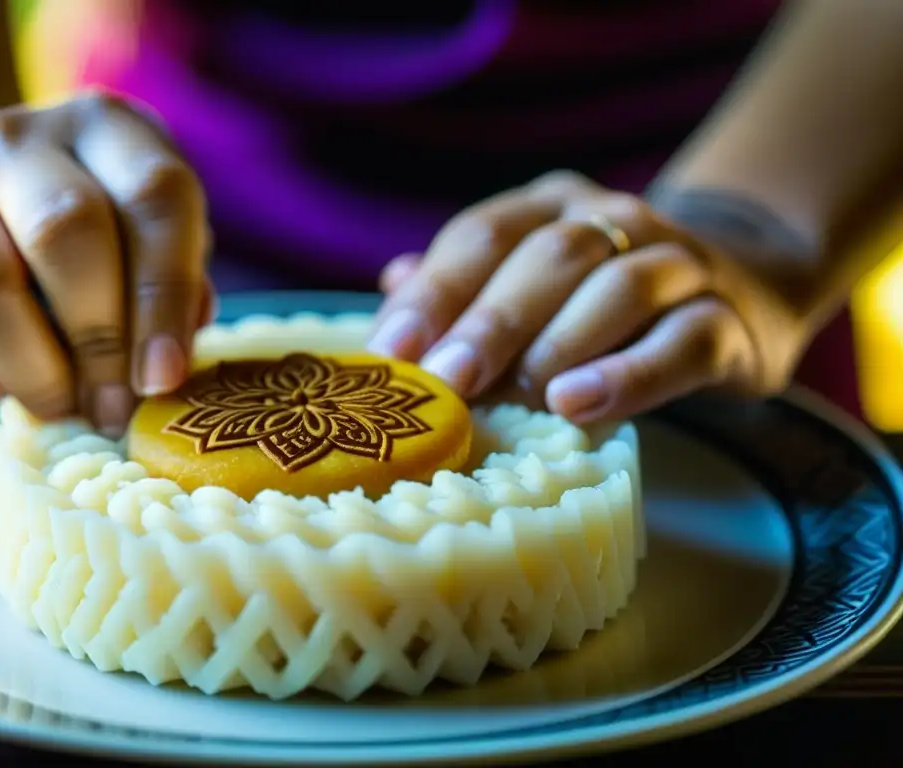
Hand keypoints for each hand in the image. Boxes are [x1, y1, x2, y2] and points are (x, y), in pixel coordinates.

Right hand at [0, 92, 212, 435]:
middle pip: (64, 231)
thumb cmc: (108, 233)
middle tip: (118, 404)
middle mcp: (16, 144)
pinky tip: (3, 389)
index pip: (153, 196)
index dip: (165, 294)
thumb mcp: (156, 238)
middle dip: (102, 338)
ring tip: (66, 405)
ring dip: (36, 370)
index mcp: (104, 129)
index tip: (165, 375)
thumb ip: (178, 287)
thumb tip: (163, 364)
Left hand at [370, 171, 814, 423]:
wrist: (742, 290)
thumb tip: (391, 284)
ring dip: (559, 343)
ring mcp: (678, 265)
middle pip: (550, 255)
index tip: (392, 351)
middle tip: (446, 382)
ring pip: (620, 288)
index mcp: (552, 206)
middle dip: (490, 320)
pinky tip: (579, 405)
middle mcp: (616, 221)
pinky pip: (682, 342)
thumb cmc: (603, 303)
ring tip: (518, 397)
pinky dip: (630, 374)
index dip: (435, 291)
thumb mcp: (532, 286)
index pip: (485, 233)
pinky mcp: (727, 322)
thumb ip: (468, 288)